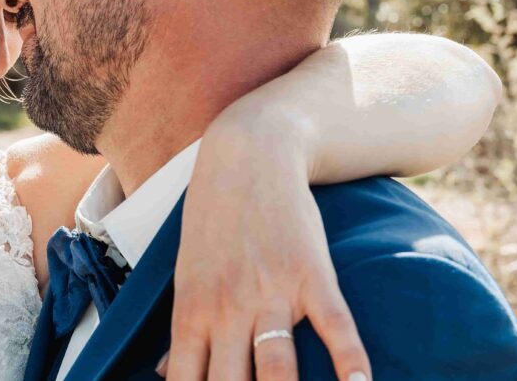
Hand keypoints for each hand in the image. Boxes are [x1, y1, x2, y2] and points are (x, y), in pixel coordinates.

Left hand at [160, 102, 371, 380]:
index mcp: (192, 313)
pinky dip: (351, 363)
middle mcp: (228, 310)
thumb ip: (182, 329)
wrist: (247, 158)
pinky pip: (335, 327)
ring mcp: (272, 293)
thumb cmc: (213, 221)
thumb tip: (166, 373)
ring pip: (278, 367)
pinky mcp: (313, 275)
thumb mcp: (186, 274)